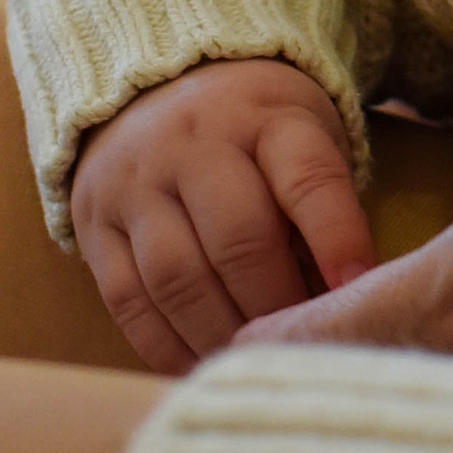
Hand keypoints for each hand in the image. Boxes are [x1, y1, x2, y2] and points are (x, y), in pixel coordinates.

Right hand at [71, 61, 373, 374]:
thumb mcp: (302, 136)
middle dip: (276, 303)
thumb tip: (346, 302)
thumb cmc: (253, 131)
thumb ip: (323, 208)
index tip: (358, 287)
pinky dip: (165, 345)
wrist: (148, 88)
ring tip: (252, 361)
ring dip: (220, 333)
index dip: (337, 236)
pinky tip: (199, 365)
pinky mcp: (93, 225)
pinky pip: (126, 299)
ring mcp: (133, 184)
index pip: (306, 176)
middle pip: (237, 237)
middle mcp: (191, 143)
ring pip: (177, 277)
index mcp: (262, 116)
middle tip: (300, 343)